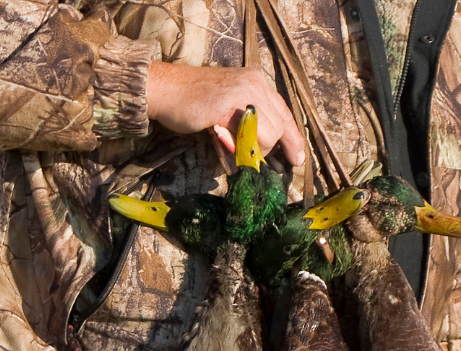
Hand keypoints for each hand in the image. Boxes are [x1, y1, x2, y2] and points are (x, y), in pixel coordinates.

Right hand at [145, 62, 306, 165]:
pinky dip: (238, 149)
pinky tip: (221, 141)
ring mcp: (244, 93)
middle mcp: (255, 83)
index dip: (292, 138)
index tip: (296, 158)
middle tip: (242, 152)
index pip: (285, 113)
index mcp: (257, 81)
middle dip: (266, 148)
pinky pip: (248, 138)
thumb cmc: (192, 101)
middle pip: (280, 126)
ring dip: (252, 149)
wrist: (164, 88)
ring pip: (269, 134)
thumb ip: (248, 123)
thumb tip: (260, 153)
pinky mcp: (229, 106)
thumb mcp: (229, 105)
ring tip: (228, 143)